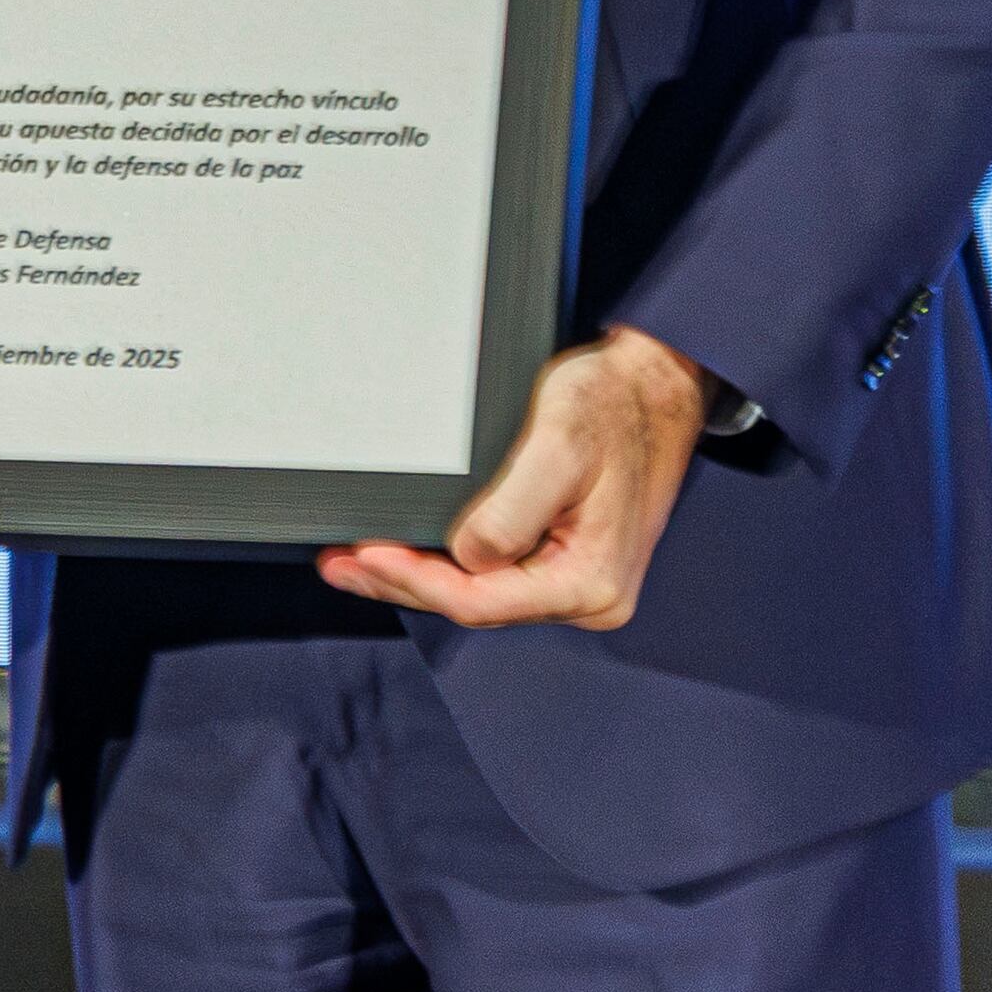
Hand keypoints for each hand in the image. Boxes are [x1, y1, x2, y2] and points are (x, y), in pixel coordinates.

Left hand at [316, 326, 707, 630]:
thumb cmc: (611, 406)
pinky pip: (494, 575)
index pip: (481, 602)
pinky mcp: (563, 561)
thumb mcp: (558, 447)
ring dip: (416, 577)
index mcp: (590, 583)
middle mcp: (588, 597)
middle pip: (474, 606)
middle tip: (338, 565)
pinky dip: (445, 565)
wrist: (654, 385)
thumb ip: (511, 512)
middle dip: (401, 584)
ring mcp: (576, 582)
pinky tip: (406, 552)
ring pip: (478, 594)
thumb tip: (465, 558)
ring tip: (353, 563)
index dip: (414, 582)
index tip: (365, 556)